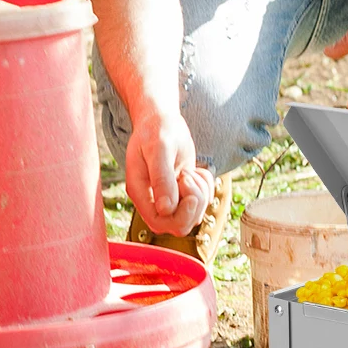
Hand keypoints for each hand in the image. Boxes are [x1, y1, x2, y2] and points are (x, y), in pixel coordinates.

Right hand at [124, 105, 214, 235]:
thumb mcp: (159, 149)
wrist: (161, 121)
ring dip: (201, 193)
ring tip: (190, 171)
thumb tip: (166, 209)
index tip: (187, 187)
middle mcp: (153, 200)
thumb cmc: (156, 130)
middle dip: (193, 203)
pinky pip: (204, 201)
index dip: (179, 214)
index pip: (160, 223)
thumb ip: (161, 179)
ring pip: (194, 215)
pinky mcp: (183, 192)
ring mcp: (169, 198)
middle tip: (188, 176)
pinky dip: (207, 186)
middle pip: (179, 226)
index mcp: (140, 193)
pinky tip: (196, 170)